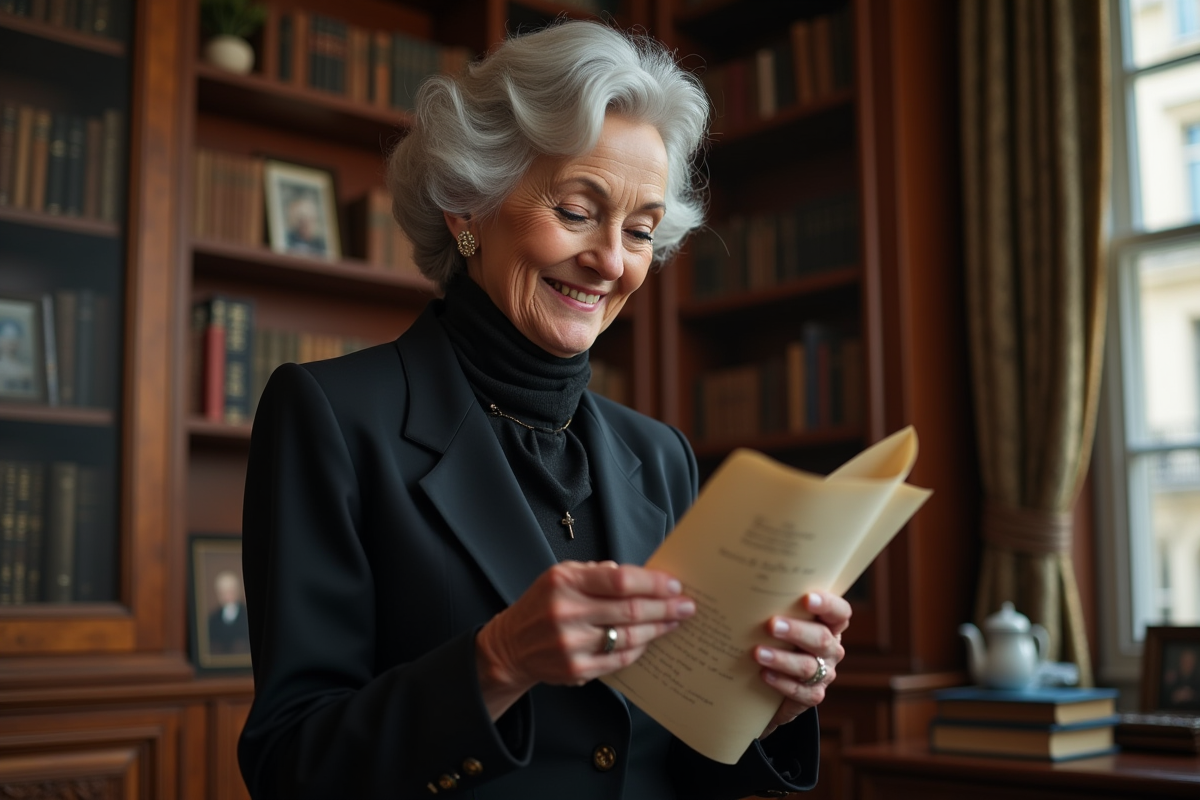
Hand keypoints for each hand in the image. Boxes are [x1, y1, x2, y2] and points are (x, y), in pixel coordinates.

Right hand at [475, 561, 694, 718]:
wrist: (511, 646)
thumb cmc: (543, 605)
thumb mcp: (560, 576)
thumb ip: (597, 573)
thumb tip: (639, 577)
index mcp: (565, 582)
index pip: (619, 580)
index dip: (652, 583)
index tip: (674, 585)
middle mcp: (567, 612)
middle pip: (629, 610)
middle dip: (665, 608)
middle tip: (686, 606)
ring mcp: (571, 645)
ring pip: (629, 636)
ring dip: (657, 629)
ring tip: (674, 622)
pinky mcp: (576, 669)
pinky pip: (620, 659)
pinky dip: (639, 648)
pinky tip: (650, 639)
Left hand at [755, 591, 850, 737]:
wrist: (770, 683)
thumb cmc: (771, 636)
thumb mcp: (775, 618)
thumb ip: (769, 603)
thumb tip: (735, 582)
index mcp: (828, 623)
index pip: (839, 612)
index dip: (827, 604)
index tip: (806, 598)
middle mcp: (830, 648)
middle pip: (821, 638)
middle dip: (796, 630)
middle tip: (771, 625)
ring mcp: (825, 673)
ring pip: (808, 666)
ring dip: (782, 659)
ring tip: (758, 653)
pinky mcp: (812, 695)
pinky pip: (801, 692)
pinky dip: (782, 683)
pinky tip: (764, 675)